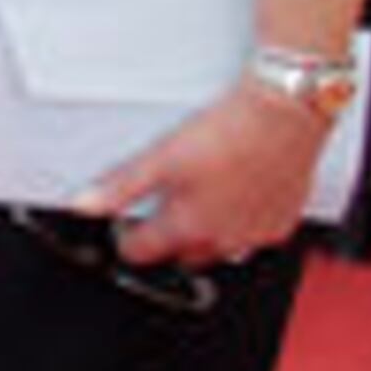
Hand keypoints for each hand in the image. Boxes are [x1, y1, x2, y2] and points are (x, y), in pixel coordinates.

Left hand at [71, 80, 328, 269]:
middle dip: (166, 240)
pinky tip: (236, 200)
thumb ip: (121, 186)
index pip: (141, 253)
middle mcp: (223, 240)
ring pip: (219, 251)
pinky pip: (254, 237)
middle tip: (161, 211)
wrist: (285, 114)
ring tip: (199, 203)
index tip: (124, 227)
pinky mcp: (281, 222)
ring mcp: (254, 235)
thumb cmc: (230, 133)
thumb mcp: (162, 156)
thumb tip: (85, 205)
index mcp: (188, 228)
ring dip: (204, 236)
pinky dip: (240, 225)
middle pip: (180, 255)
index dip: (126, 239)